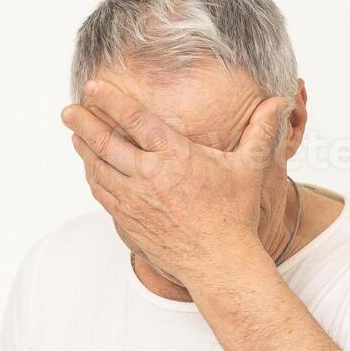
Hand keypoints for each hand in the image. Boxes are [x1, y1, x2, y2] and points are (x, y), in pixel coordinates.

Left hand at [61, 79, 289, 285]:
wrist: (219, 263)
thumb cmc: (235, 215)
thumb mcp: (250, 168)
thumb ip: (260, 131)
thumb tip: (280, 101)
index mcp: (176, 157)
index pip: (135, 120)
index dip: (111, 100)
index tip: (92, 87)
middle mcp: (150, 177)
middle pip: (105, 142)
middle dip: (83, 122)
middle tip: (69, 109)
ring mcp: (135, 200)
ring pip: (98, 167)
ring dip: (83, 148)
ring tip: (74, 133)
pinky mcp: (129, 220)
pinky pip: (102, 192)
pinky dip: (92, 175)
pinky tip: (90, 166)